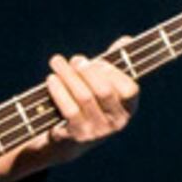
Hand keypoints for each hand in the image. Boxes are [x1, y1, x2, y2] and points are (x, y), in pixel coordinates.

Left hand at [0, 52, 138, 180]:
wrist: (69, 141)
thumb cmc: (89, 104)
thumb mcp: (104, 85)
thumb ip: (115, 63)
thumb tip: (126, 40)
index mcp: (128, 109)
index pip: (129, 89)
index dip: (113, 72)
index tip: (97, 61)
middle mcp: (117, 123)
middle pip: (103, 90)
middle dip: (87, 70)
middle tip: (75, 60)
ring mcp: (98, 131)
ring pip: (83, 97)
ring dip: (68, 75)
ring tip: (57, 61)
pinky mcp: (78, 136)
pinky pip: (68, 108)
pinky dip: (59, 90)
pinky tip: (51, 79)